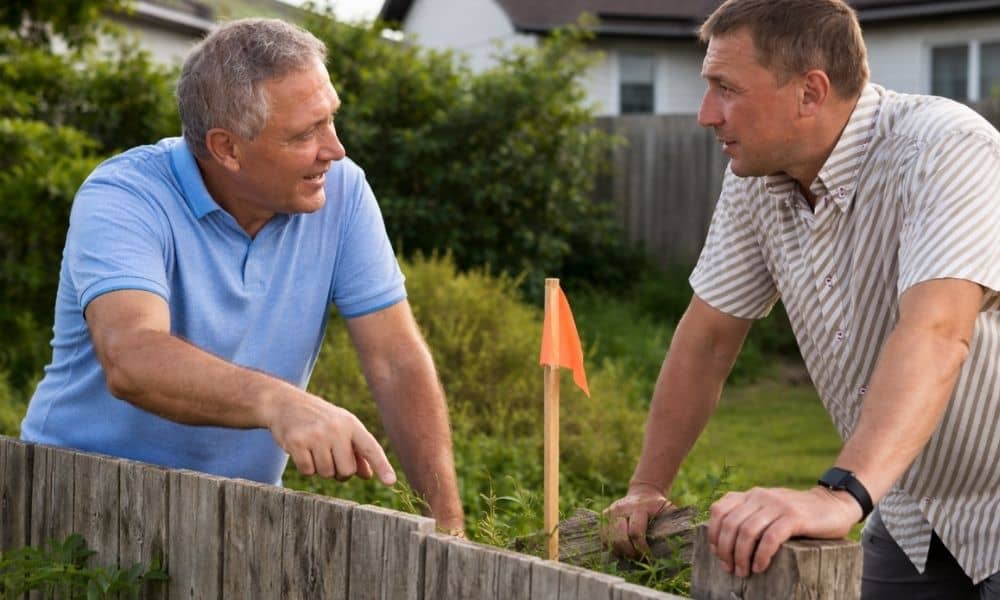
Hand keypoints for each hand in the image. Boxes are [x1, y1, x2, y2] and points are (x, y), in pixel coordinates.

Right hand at [265, 388, 395, 484]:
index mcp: (351, 424)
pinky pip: (308, 471)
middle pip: (347, 471)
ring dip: (320, 469)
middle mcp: (336, 428)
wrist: (285, 403)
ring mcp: (316, 435)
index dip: (382, 466)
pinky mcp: (297, 442)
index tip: (391, 482)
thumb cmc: (319, 419)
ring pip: (326, 473)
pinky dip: (305, 467)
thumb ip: (357, 451)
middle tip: (330, 456)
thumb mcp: (342, 428)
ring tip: (315, 450)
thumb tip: (367, 475)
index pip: (370, 448)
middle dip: (339, 471)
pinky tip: (302, 451)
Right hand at [601, 483, 669, 557]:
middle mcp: (621, 508)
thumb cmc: (658, 506)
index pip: (635, 532)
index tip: (649, 557)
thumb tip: (679, 541)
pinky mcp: (604, 515)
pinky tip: (622, 549)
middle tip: (639, 558)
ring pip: (609, 537)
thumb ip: (672, 523)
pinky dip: (611, 545)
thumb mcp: (668, 509)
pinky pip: (604, 536)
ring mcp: (610, 511)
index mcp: (639, 507)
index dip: (641, 548)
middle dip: (629, 552)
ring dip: (620, 550)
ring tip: (631, 555)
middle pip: (619, 537)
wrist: (643, 492)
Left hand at [708, 486, 860, 576]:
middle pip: (731, 524)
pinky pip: (770, 537)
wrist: (834, 505)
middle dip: (725, 550)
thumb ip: (750, 517)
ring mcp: (778, 505)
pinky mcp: (795, 517)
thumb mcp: (769, 509)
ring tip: (744, 572)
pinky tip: (760, 566)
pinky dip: (761, 555)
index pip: (719, 510)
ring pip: (747, 531)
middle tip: (730, 568)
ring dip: (741, 556)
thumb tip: (723, 544)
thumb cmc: (797, 514)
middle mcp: (761, 496)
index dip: (713, 533)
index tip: (716, 553)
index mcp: (751, 495)